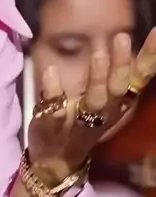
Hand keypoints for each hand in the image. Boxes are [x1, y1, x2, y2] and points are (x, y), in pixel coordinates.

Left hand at [28, 28, 155, 179]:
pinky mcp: (54, 125)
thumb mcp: (105, 95)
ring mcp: (80, 120)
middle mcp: (104, 112)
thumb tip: (127, 36)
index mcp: (118, 102)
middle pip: (118, 88)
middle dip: (121, 65)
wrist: (55, 160)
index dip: (149, 58)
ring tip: (99, 54)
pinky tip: (51, 71)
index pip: (138, 78)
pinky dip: (54, 90)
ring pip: (94, 100)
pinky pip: (55, 109)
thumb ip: (117, 71)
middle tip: (122, 37)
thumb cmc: (84, 118)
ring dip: (98, 77)